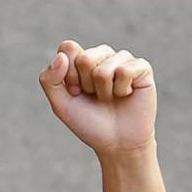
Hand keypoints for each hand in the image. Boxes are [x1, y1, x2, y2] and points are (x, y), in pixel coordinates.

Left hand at [39, 40, 156, 161]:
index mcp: (81, 58)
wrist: (116, 143)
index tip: (75, 92)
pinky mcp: (141, 67)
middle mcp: (102, 54)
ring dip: (104, 91)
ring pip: (104, 68)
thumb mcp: (60, 105)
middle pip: (85, 58)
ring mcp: (122, 59)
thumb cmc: (89, 123)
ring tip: (110, 98)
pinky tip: (126, 95)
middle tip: (94, 97)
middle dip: (86, 84)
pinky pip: (125, 71)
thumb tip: (62, 55)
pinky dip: (121, 90)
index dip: (69, 75)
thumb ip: (49, 79)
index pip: (68, 48)